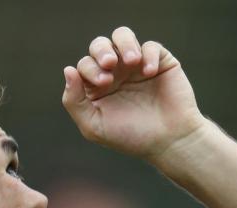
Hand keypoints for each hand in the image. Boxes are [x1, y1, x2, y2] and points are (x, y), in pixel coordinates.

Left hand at [61, 26, 206, 162]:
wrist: (168, 142)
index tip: (104, 83)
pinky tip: (149, 73)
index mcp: (96, 87)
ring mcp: (136, 66)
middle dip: (101, 51)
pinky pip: (151, 46)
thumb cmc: (130, 137)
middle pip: (99, 46)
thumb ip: (74, 101)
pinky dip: (148, 55)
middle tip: (109, 65)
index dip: (89, 68)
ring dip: (123, 43)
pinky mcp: (159, 62)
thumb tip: (68, 70)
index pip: (84, 65)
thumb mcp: (94, 126)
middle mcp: (114, 73)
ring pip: (122, 36)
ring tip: (131, 60)